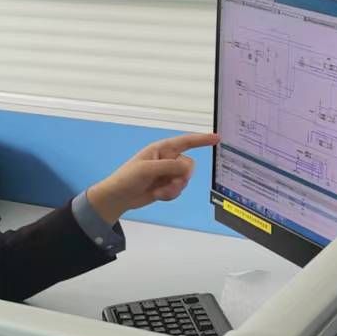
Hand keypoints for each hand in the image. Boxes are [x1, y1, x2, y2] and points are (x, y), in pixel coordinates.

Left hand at [87, 132, 218, 222]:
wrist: (118, 197)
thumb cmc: (128, 177)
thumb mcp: (147, 169)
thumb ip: (169, 167)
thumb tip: (188, 168)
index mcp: (161, 149)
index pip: (186, 142)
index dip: (202, 139)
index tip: (217, 138)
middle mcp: (167, 159)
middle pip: (189, 166)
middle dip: (181, 177)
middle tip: (169, 183)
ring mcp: (167, 174)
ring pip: (184, 180)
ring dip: (173, 188)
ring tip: (158, 191)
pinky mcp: (166, 186)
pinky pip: (178, 190)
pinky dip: (170, 195)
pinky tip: (157, 195)